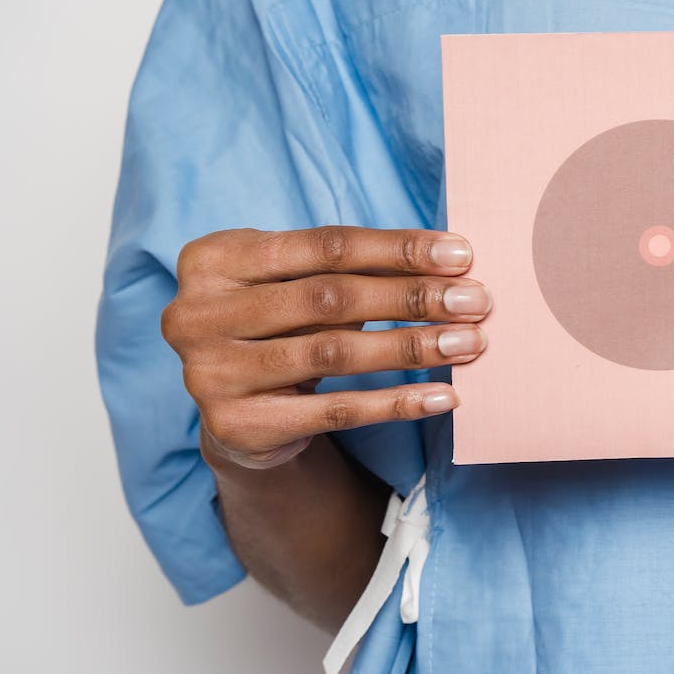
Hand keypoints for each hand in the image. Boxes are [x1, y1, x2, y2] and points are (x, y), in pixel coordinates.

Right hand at [161, 226, 492, 469]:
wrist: (239, 416)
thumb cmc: (281, 327)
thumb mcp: (298, 286)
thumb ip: (353, 269)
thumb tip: (452, 263)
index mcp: (212, 259)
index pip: (325, 246)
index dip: (398, 249)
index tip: (461, 254)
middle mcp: (197, 314)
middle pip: (330, 298)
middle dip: (413, 297)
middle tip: (477, 301)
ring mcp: (210, 373)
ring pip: (335, 354)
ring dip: (414, 347)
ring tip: (469, 342)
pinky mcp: (236, 426)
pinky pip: (335, 412)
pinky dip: (395, 403)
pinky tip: (442, 397)